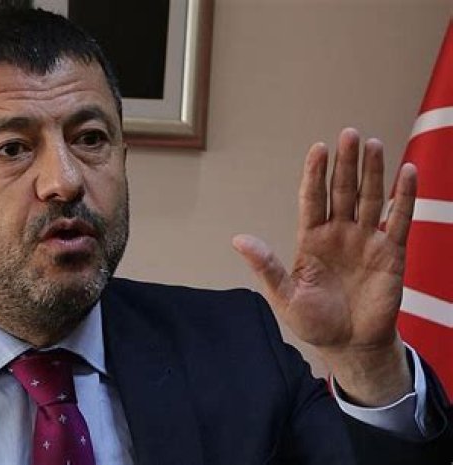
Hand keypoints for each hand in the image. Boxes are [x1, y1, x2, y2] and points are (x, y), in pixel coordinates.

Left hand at [233, 128, 415, 405]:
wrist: (348, 345)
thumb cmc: (314, 321)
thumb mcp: (284, 296)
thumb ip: (266, 266)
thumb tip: (238, 239)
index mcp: (312, 239)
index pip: (312, 198)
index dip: (315, 174)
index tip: (318, 148)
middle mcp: (339, 233)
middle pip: (343, 191)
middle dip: (345, 164)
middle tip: (348, 134)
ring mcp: (366, 240)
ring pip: (371, 198)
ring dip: (373, 172)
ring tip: (372, 144)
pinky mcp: (391, 253)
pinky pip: (399, 220)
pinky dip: (405, 197)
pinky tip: (408, 172)